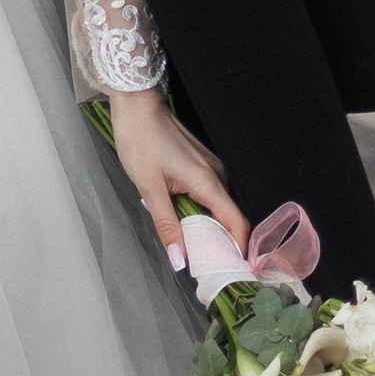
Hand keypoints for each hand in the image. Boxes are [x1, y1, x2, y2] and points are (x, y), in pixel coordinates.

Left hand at [105, 86, 246, 269]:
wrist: (136, 106)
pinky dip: (200, 211)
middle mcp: (217, 174)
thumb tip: (180, 259)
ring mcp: (211, 168)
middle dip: (218, 242)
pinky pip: (209, 195)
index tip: (231, 269)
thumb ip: (166, 224)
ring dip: (206, 226)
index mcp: (208, 181)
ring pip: (217, 207)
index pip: (236, 222)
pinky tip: (182, 217)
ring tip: (189, 244)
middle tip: (203, 265)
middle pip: (228, 217)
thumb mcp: (148, 187)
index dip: (238, 248)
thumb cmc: (140, 140)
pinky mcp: (203, 164)